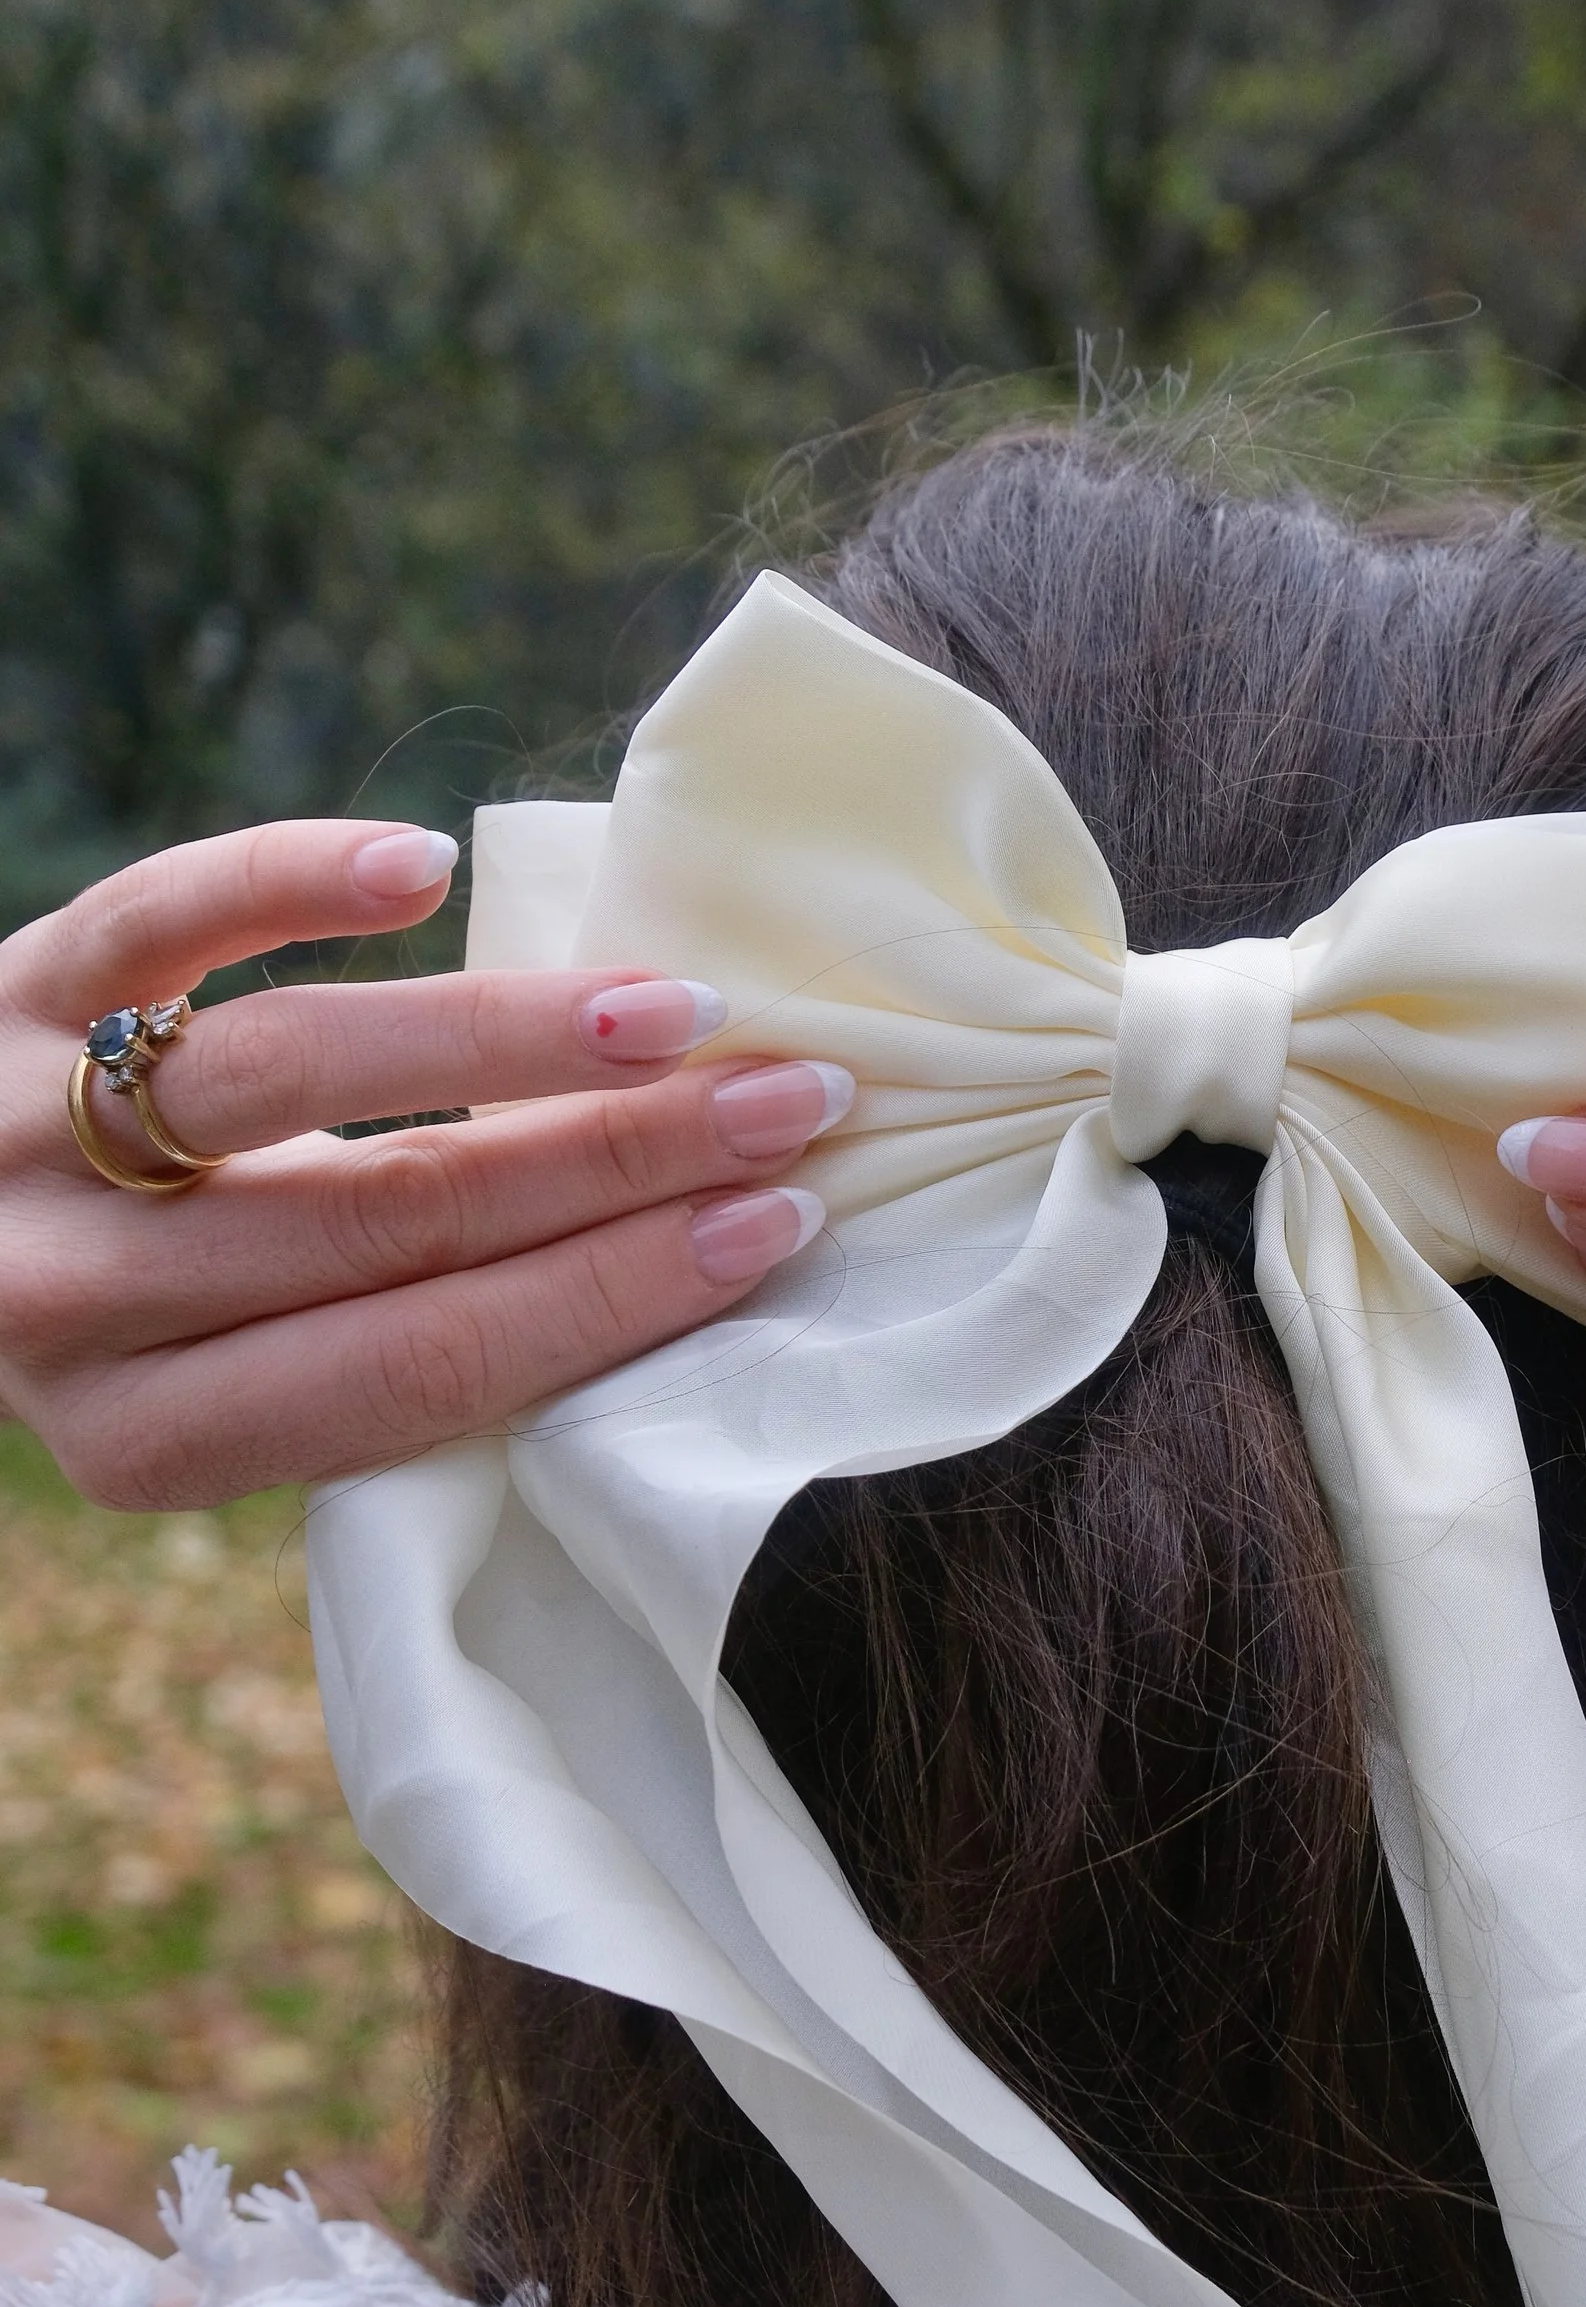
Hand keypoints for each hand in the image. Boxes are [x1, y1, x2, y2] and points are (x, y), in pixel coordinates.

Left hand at [0, 819, 853, 1510]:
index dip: (615, 1296)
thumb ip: (381, 1351)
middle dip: (618, 1159)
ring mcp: (15, 1136)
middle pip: (389, 1220)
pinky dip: (290, 880)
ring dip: (507, 1036)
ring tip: (675, 1006)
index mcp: (150, 1441)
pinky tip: (421, 866)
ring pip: (292, 1074)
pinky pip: (155, 917)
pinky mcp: (0, 983)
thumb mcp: (232, 1384)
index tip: (776, 1225)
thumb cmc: (145, 1316)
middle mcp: (65, 1303)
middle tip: (785, 1099)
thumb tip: (679, 1258)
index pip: (426, 1366)